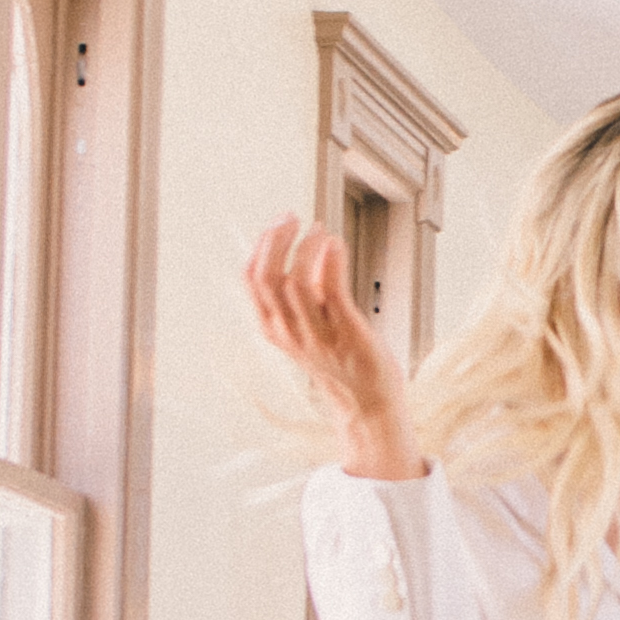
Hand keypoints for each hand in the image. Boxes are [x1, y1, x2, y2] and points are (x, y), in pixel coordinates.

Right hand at [244, 215, 421, 477]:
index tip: (278, 223)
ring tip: (320, 230)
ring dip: (307, 247)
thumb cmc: (341, 360)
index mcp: (274, 328)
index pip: (252, 281)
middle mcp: (289, 332)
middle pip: (267, 278)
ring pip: (296, 281)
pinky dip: (331, 261)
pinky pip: (332, 291)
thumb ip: (306, 291)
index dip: (262, 246)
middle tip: (292, 217)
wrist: (366, 402)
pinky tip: (335, 243)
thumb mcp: (308, 324)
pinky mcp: (346, 333)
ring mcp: (316, 335)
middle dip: (276, 240)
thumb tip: (310, 248)